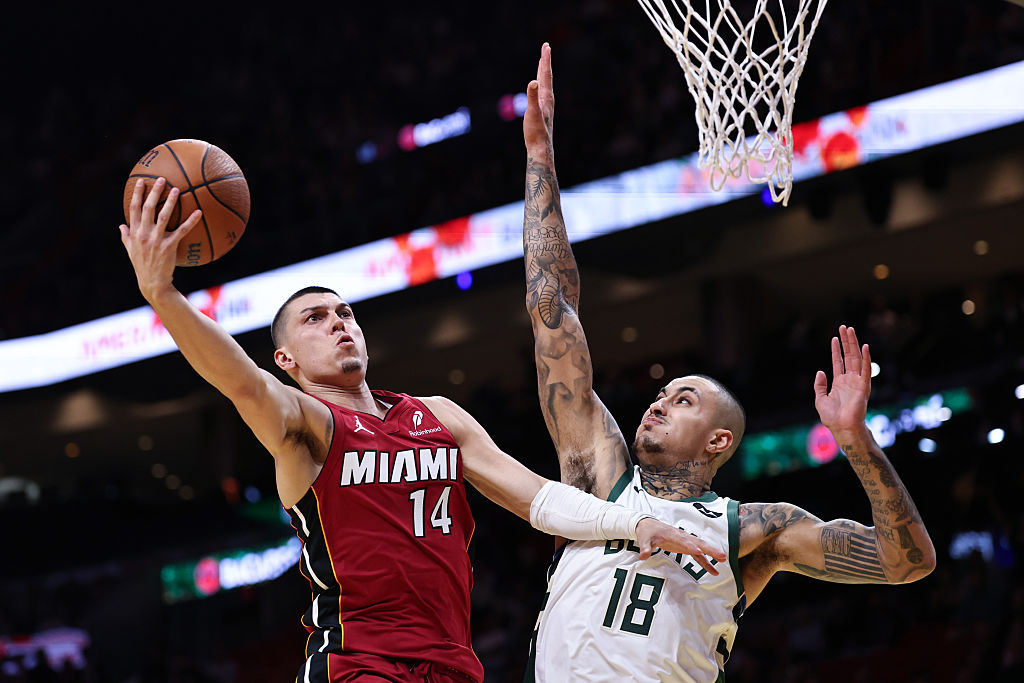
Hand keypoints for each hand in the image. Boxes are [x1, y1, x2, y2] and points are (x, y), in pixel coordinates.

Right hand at [119, 178, 201, 300]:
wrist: (152, 283)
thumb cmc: (142, 266)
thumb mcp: (130, 251)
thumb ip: (126, 237)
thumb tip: (121, 225)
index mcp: (134, 233)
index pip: (133, 209)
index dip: (136, 194)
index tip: (140, 181)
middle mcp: (143, 234)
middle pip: (147, 208)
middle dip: (154, 192)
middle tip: (161, 179)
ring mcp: (156, 240)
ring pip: (164, 216)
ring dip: (170, 201)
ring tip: (177, 189)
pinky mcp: (169, 247)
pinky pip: (182, 231)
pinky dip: (191, 221)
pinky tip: (199, 212)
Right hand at [524, 43, 553, 156]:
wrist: (540, 147)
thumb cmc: (536, 131)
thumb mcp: (532, 113)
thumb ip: (532, 97)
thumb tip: (533, 81)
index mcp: (546, 97)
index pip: (545, 74)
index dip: (545, 59)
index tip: (546, 46)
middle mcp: (548, 99)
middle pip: (547, 76)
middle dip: (545, 61)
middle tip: (546, 47)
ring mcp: (546, 104)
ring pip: (545, 83)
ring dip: (543, 71)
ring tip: (542, 62)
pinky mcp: (543, 110)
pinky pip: (542, 91)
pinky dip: (540, 83)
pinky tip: (538, 85)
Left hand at [636, 517, 726, 573]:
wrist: (649, 525)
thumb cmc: (647, 532)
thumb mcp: (643, 539)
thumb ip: (645, 548)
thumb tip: (643, 556)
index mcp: (671, 534)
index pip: (682, 540)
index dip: (690, 545)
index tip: (698, 551)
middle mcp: (681, 536)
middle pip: (698, 542)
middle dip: (709, 549)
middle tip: (721, 556)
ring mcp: (685, 541)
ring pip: (701, 547)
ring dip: (712, 554)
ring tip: (723, 561)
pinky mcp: (686, 547)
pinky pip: (698, 556)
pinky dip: (706, 563)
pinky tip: (714, 572)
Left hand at [814, 325, 871, 437]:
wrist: (842, 428)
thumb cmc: (832, 417)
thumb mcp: (820, 399)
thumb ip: (819, 385)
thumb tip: (820, 371)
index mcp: (839, 383)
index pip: (838, 362)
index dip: (836, 350)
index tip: (834, 338)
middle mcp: (849, 380)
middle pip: (848, 356)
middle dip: (846, 342)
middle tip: (844, 327)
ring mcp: (857, 382)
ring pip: (856, 358)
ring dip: (853, 344)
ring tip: (850, 330)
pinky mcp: (864, 386)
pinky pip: (866, 369)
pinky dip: (866, 358)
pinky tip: (864, 346)